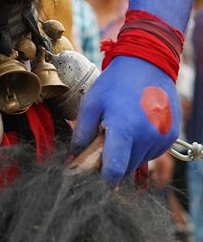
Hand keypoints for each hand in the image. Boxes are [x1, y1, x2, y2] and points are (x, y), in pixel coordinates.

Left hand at [72, 54, 179, 183]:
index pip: (113, 172)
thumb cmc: (115, 82)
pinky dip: (141, 147)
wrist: (148, 63)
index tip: (93, 174)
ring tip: (121, 129)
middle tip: (105, 141)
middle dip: (112, 162)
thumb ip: (81, 134)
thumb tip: (71, 160)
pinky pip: (151, 153)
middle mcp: (147, 138)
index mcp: (124, 129)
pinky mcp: (171, 137)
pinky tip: (136, 127)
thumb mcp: (91, 103)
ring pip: (138, 163)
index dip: (101, 178)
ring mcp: (161, 139)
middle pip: (124, 169)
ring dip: (127, 155)